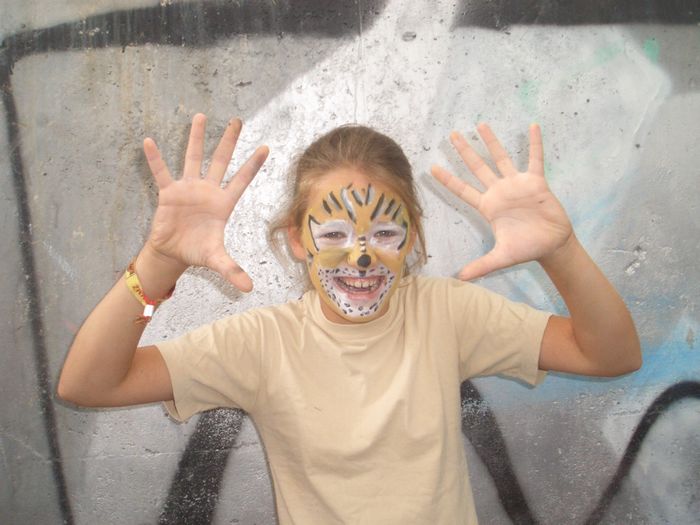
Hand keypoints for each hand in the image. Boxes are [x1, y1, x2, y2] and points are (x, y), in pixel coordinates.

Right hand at [143, 113, 268, 291]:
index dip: (253, 165)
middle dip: (228, 141)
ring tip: (200, 115)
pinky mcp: (168, 193)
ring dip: (196, 138)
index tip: (266, 147)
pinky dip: (155, 159)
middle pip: (220, 161)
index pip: (242, 180)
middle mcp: (208, 191)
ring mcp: (188, 189)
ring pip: (193, 158)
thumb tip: (249, 290)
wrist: (172, 253)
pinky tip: (148, 141)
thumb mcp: (216, 260)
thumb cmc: (197, 252)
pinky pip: (161, 172)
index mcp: (223, 204)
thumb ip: (232, 270)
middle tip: (238, 120)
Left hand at [431, 123, 572, 280]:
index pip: (462, 190)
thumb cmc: (526, 249)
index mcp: (488, 206)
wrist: (552, 245)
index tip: (431, 167)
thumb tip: (460, 278)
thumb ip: (480, 266)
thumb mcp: (501, 258)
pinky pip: (535, 158)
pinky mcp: (536, 181)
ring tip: (481, 124)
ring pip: (501, 157)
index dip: (448, 180)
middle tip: (452, 134)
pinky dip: (534, 143)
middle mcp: (499, 191)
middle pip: (477, 167)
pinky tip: (532, 126)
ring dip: (492, 141)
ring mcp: (517, 184)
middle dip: (464, 151)